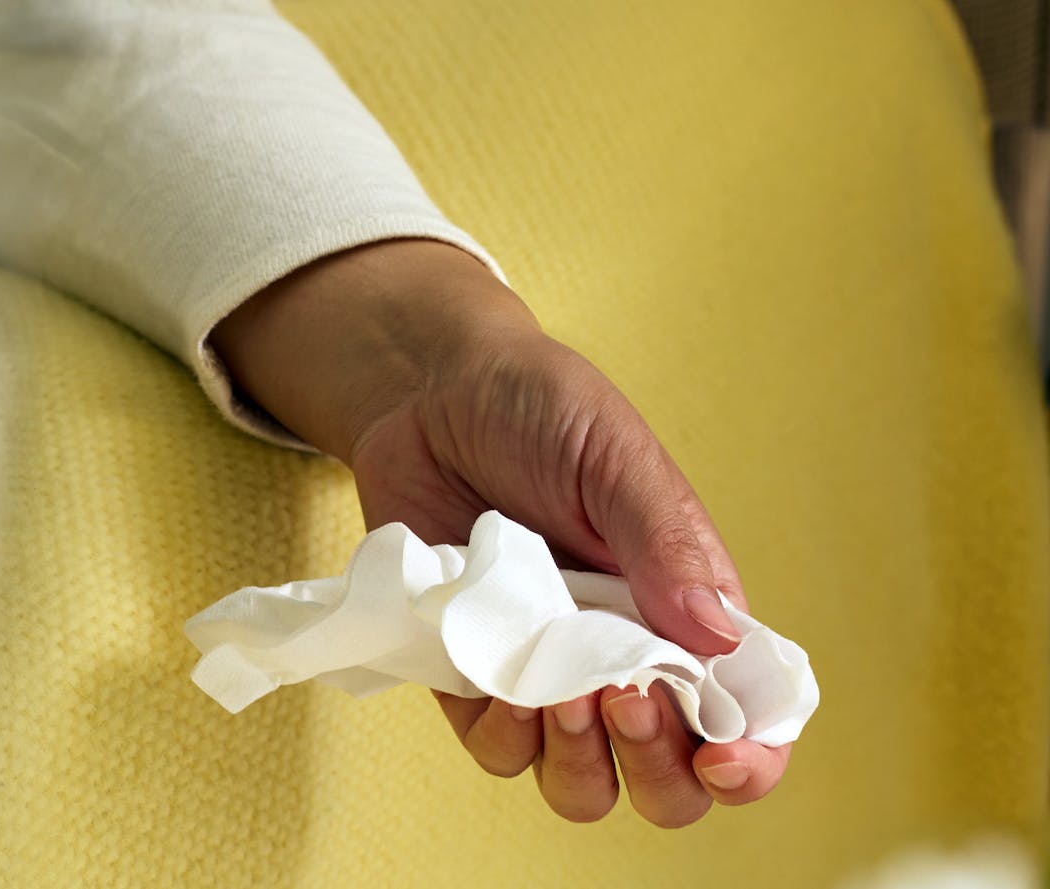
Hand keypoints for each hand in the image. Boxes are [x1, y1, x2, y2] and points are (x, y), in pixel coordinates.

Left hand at [212, 239, 790, 826]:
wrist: (429, 393)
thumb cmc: (539, 412)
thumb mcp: (615, 458)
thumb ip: (667, 543)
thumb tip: (721, 640)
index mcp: (687, 611)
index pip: (745, 717)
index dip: (751, 758)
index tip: (723, 756)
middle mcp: (623, 658)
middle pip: (667, 782)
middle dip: (659, 766)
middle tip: (625, 694)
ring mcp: (545, 675)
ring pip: (580, 786)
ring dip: (579, 762)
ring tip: (563, 693)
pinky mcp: (470, 675)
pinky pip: (495, 749)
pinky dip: (502, 734)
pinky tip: (496, 678)